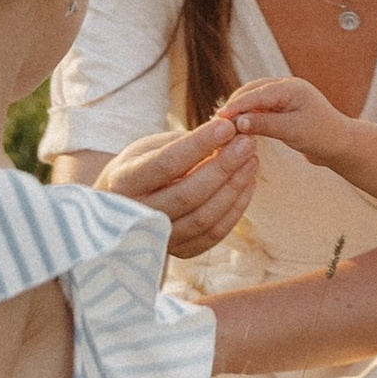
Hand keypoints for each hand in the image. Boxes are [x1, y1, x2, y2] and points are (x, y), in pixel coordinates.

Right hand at [96, 116, 261, 261]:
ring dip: (234, 188)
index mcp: (125, 181)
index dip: (198, 145)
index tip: (226, 127)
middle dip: (223, 167)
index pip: (165, 164)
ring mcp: (157, 237)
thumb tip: (228, 133)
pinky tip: (247, 184)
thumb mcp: (152, 146)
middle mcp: (137, 215)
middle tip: (247, 142)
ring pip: (203, 218)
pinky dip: (235, 209)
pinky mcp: (178, 251)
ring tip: (251, 160)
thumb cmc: (143, 165)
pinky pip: (213, 234)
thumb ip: (185, 142)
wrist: (126, 203)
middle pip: (188, 194)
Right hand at [219, 75, 354, 167]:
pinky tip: (237, 128)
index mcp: (291, 87)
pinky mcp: (281, 109)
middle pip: (251, 92)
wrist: (341, 145)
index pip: (257, 94)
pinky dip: (247, 117)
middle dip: (234, 106)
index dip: (236, 106)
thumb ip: (265, 124)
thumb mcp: (293, 131)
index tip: (218, 117)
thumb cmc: (322, 136)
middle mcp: (286, 88)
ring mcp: (283, 97)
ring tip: (222, 127)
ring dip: (239, 111)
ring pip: (253, 100)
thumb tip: (238, 122)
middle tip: (216, 124)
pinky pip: (258, 109)